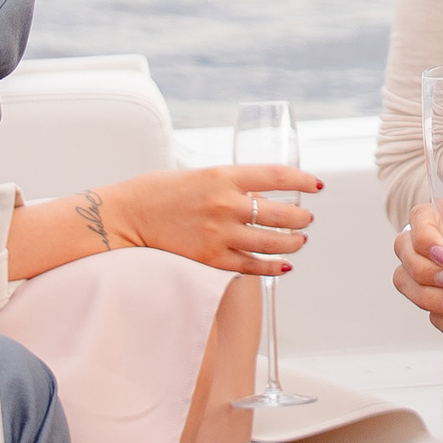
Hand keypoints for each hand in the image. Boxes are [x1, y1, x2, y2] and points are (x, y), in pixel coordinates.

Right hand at [97, 163, 319, 274]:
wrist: (125, 217)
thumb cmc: (159, 192)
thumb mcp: (199, 175)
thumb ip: (230, 184)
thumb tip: (262, 197)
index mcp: (222, 176)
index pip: (277, 176)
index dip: (303, 180)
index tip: (316, 185)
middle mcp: (224, 204)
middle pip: (281, 213)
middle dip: (301, 217)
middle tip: (307, 219)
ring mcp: (219, 234)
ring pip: (272, 242)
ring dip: (292, 242)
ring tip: (299, 241)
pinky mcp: (211, 260)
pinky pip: (252, 266)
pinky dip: (272, 267)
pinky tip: (284, 266)